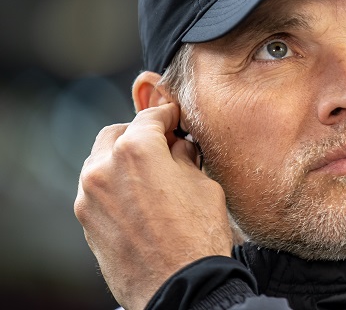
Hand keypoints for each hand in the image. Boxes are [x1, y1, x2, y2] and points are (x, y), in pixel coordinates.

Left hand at [74, 103, 232, 309]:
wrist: (179, 287)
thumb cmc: (198, 236)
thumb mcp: (203, 185)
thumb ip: (184, 157)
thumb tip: (178, 146)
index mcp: (136, 150)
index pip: (150, 116)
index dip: (168, 113)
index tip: (175, 116)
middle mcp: (104, 167)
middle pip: (117, 133)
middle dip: (138, 133)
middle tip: (162, 143)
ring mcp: (89, 196)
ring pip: (100, 161)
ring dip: (122, 158)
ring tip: (149, 172)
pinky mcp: (85, 221)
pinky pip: (97, 190)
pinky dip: (113, 184)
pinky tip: (137, 197)